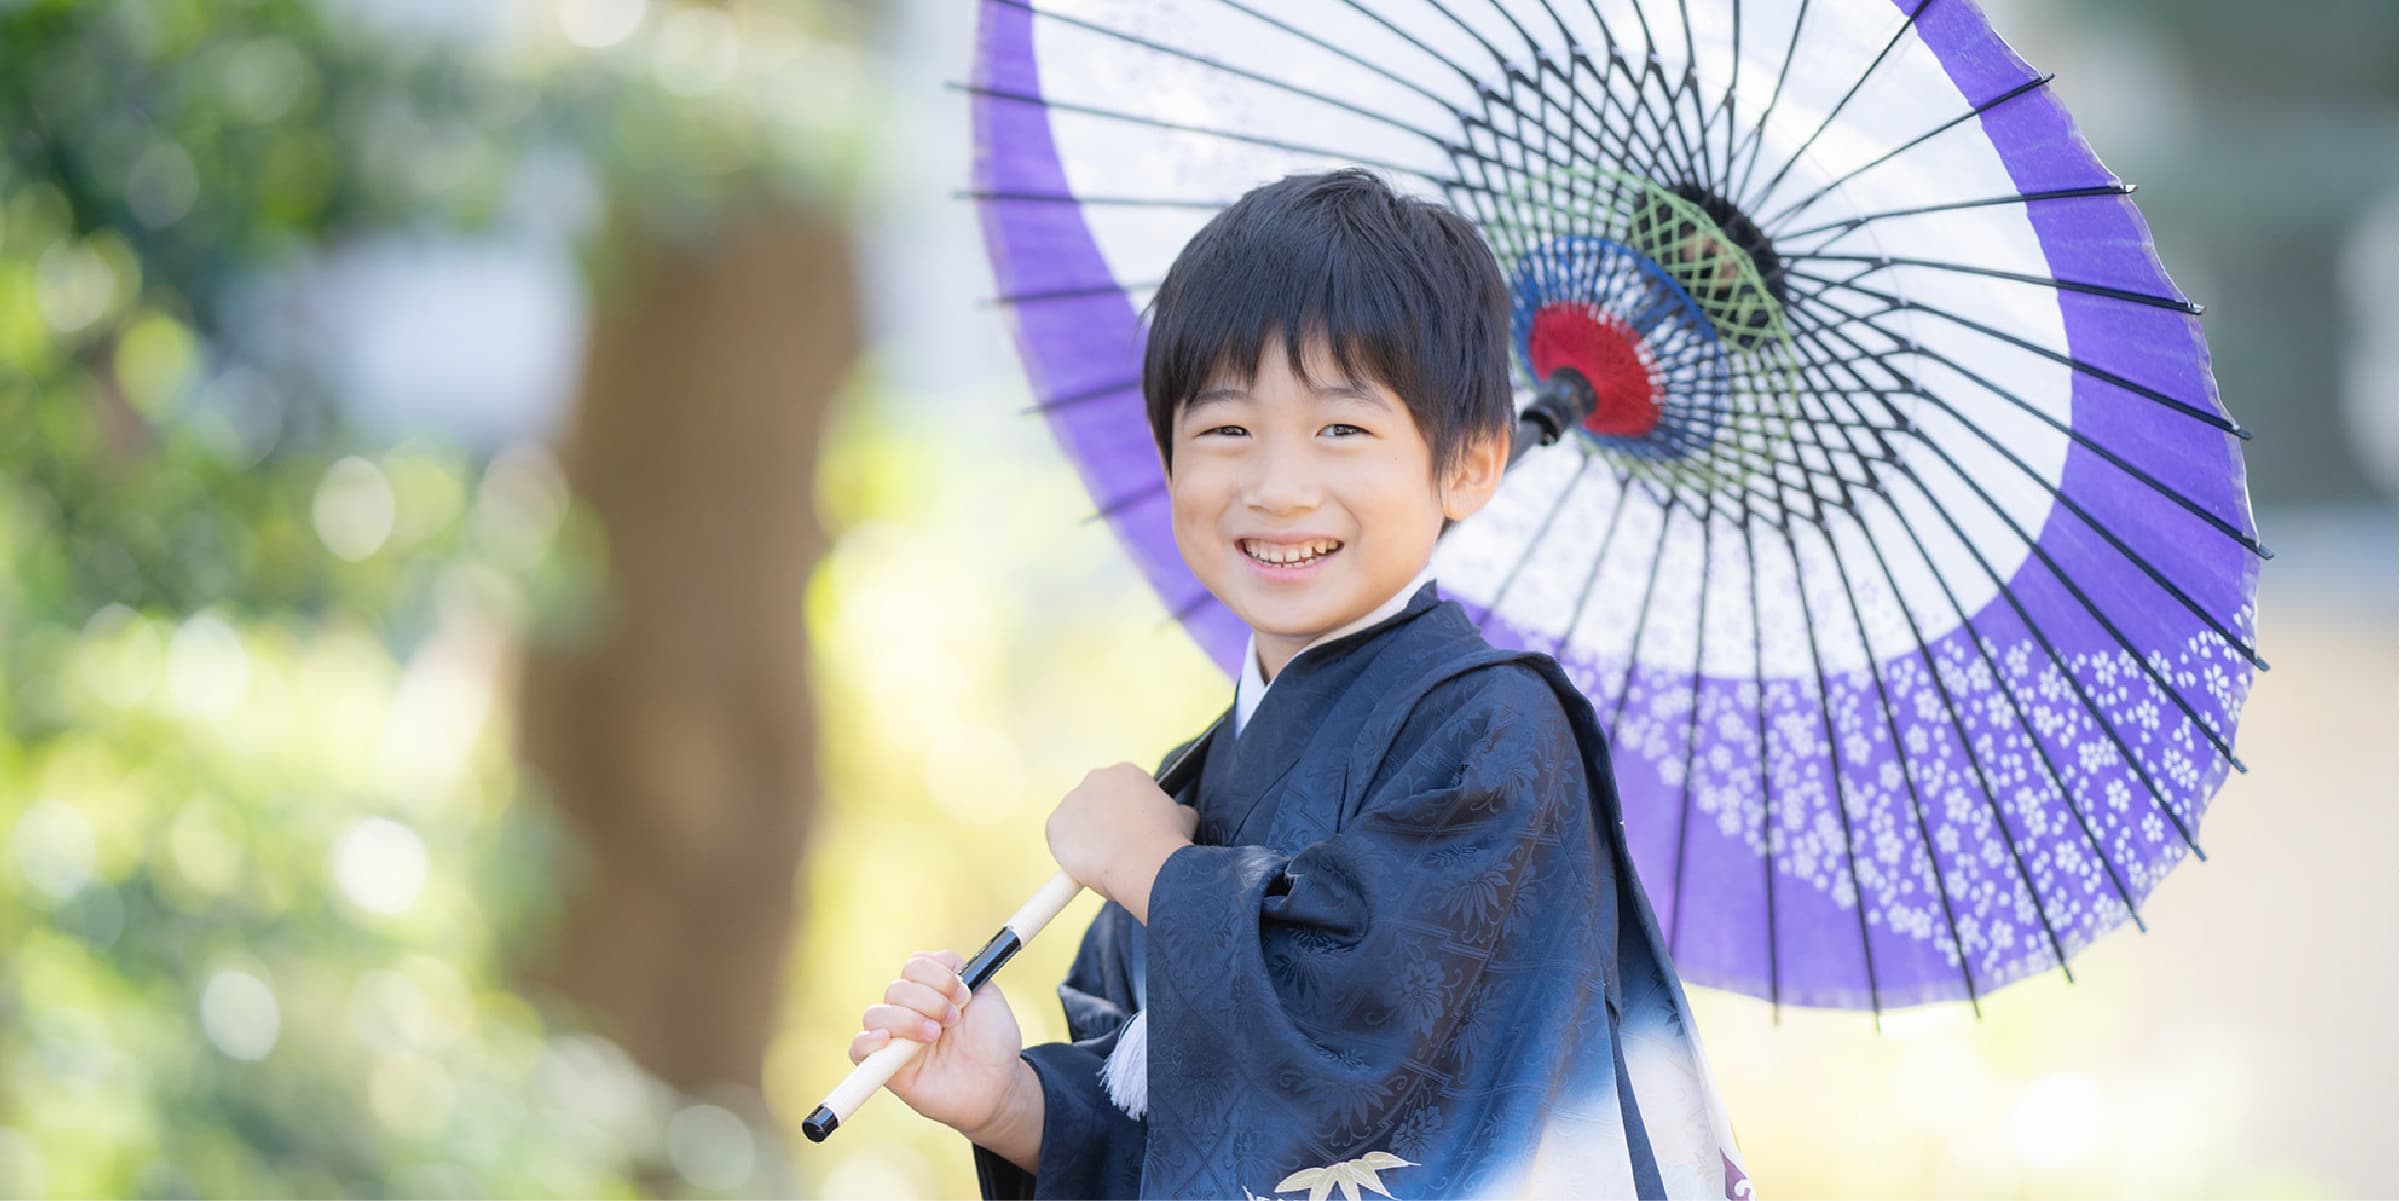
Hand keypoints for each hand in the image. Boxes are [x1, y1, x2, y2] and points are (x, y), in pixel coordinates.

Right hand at [848, 950, 1024, 1135]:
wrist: (998, 1084)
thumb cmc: (993, 1042)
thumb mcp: (988, 998)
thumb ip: (964, 973)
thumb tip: (939, 961)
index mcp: (931, 990)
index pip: (915, 966)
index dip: (937, 975)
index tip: (963, 994)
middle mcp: (910, 1010)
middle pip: (896, 988)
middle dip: (928, 1000)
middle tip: (952, 1020)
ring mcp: (897, 1038)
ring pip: (875, 1014)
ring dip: (905, 1019)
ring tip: (933, 1035)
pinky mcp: (888, 1068)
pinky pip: (857, 1050)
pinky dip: (865, 1041)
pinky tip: (885, 1040)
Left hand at [1045, 762, 1199, 909]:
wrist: (1147, 863)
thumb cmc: (1168, 841)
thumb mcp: (1183, 816)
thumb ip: (1175, 810)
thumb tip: (1181, 815)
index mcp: (1124, 772)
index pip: (1119, 789)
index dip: (1127, 812)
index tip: (1133, 830)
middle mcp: (1094, 778)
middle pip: (1094, 801)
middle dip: (1103, 821)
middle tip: (1118, 847)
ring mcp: (1071, 801)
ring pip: (1076, 821)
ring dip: (1086, 837)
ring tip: (1106, 861)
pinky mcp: (1055, 825)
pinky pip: (1060, 840)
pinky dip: (1069, 853)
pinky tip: (1089, 866)